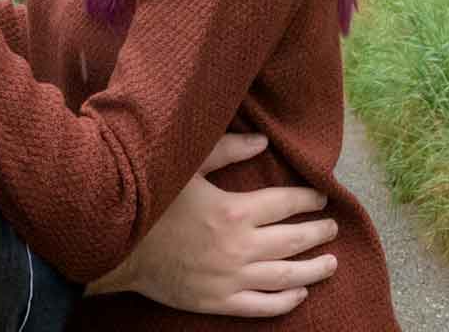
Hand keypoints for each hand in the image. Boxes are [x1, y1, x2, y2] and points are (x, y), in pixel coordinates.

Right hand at [86, 133, 339, 316]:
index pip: (286, 203)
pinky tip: (299, 293)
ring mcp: (232, 279)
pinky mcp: (219, 302)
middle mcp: (240, 248)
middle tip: (332, 227)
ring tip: (331, 262)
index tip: (320, 196)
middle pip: (294, 240)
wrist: (117, 247)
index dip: (308, 198)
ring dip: (314, 269)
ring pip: (287, 277)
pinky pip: (263, 307)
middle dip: (319, 232)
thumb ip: (226, 150)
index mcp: (235, 211)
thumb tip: (263, 142)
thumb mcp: (186, 166)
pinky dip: (286, 301)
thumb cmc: (151, 200)